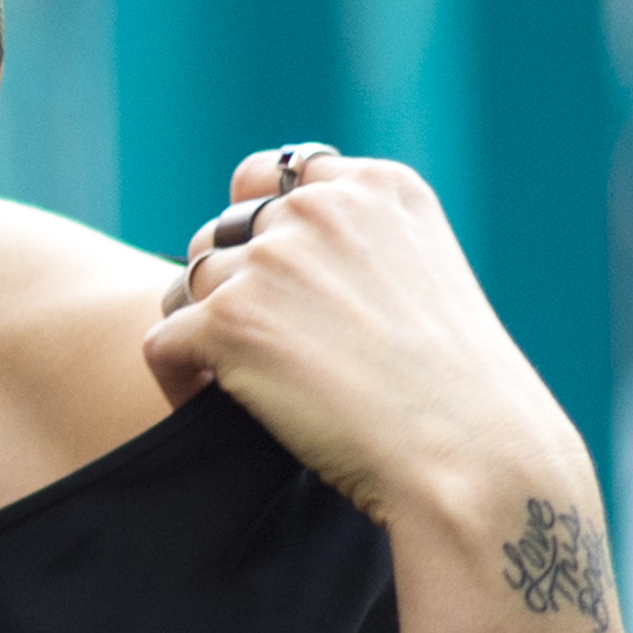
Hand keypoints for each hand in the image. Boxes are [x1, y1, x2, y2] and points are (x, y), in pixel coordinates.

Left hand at [139, 148, 584, 533]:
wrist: (470, 457)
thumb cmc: (459, 394)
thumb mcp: (425, 280)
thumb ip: (358, 248)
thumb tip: (268, 256)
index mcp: (377, 188)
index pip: (272, 175)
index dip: (255, 227)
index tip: (269, 282)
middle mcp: (320, 209)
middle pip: (221, 231)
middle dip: (227, 286)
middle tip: (258, 349)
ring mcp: (270, 261)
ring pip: (187, 284)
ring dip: (199, 330)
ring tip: (233, 379)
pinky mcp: (228, 319)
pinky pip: (162, 342)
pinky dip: (177, 379)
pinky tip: (207, 409)